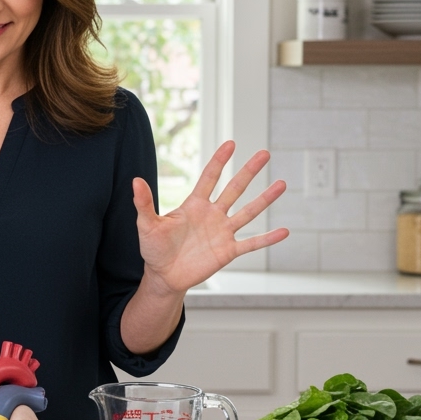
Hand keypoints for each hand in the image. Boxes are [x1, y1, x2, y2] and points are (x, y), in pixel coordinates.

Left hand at [132, 141, 288, 294]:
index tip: (231, 143)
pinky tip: (285, 231)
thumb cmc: (154, 249)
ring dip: (265, 199)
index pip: (210, 178)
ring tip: (281, 184)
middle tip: (264, 153)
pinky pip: (252, 243)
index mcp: (195, 204)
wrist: (164, 276)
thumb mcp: (147, 225)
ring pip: (248, 212)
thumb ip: (144, 203)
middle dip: (249, 171)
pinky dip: (268, 238)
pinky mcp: (228, 251)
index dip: (219, 161)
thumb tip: (135, 180)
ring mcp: (223, 232)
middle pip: (235, 188)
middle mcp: (213, 214)